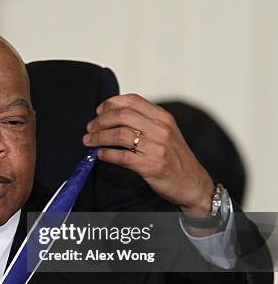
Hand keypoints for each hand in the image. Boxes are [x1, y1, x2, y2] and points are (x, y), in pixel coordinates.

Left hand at [83, 94, 214, 213]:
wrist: (193, 183)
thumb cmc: (175, 157)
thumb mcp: (166, 132)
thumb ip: (145, 121)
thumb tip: (114, 115)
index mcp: (163, 117)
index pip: (132, 100)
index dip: (110, 103)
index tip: (98, 111)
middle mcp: (161, 129)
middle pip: (122, 116)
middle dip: (100, 121)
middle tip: (90, 128)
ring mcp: (156, 147)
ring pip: (119, 135)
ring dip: (99, 137)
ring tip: (90, 141)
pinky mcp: (151, 166)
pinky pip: (122, 156)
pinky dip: (106, 154)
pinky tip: (100, 155)